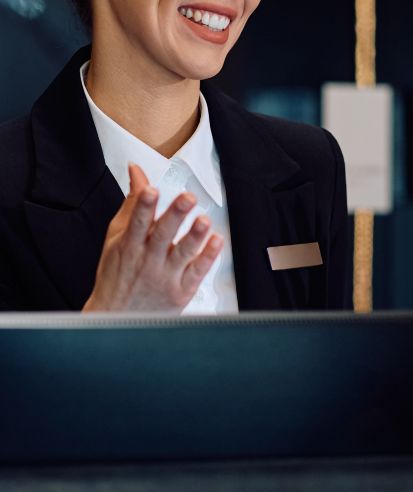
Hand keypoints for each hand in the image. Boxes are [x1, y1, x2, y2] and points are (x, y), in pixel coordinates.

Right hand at [82, 163, 223, 312]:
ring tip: (204, 221)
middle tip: (187, 198)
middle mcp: (147, 261)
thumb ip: (132, 203)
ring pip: (182, 254)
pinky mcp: (181, 291)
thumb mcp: (117, 237)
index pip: (137, 223)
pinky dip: (207, 257)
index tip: (151, 190)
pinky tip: (216, 241)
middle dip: (175, 215)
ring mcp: (165, 277)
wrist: (116, 320)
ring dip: (194, 236)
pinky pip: (197, 272)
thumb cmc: (118, 273)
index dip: (144, 207)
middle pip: (162, 235)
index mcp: (129, 246)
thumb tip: (138, 171)